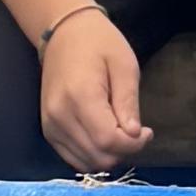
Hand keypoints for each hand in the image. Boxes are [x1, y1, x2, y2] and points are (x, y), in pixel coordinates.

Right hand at [38, 2, 146, 178]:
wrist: (63, 33)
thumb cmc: (99, 43)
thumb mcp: (124, 66)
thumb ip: (128, 102)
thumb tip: (134, 136)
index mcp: (80, 96)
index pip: (108, 140)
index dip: (133, 144)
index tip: (147, 132)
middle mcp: (60, 116)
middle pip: (98, 156)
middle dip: (123, 150)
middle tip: (135, 132)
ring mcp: (50, 125)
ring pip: (86, 162)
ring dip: (109, 155)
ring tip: (119, 133)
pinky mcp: (48, 131)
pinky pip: (73, 158)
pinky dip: (93, 155)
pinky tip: (103, 137)